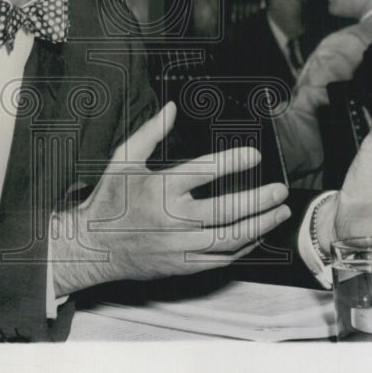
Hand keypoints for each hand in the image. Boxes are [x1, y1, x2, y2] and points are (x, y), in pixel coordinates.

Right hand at [51, 102, 291, 295]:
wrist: (91, 247)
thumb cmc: (110, 199)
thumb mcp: (123, 160)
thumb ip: (149, 132)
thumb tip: (172, 108)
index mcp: (159, 188)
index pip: (204, 172)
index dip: (233, 162)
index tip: (255, 156)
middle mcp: (172, 218)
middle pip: (226, 210)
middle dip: (259, 200)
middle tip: (280, 190)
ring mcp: (179, 245)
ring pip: (229, 238)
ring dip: (260, 225)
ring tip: (280, 212)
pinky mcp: (182, 265)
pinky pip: (221, 259)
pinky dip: (244, 248)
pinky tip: (258, 235)